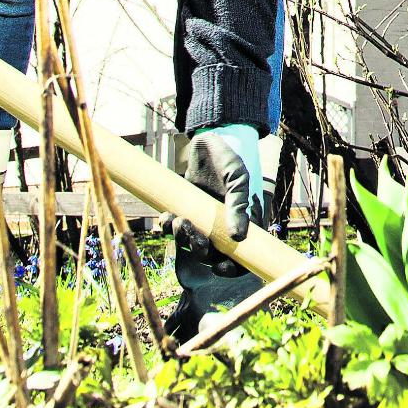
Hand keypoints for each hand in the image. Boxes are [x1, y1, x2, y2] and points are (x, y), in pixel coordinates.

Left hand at [161, 124, 263, 274]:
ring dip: (182, 238)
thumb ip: (239, 206)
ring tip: (178, 220)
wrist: (209, 138)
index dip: (231, 269)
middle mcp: (221, 226)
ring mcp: (202, 219)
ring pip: (190, 243)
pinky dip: (168, 226)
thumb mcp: (238, 178)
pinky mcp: (184, 208)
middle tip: (191, 231)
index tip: (219, 267)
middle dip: (198, 249)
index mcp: (240, 222)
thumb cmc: (230, 158)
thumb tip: (239, 237)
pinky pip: (173, 227)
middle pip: (210, 255)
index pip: (239, 258)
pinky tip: (167, 215)